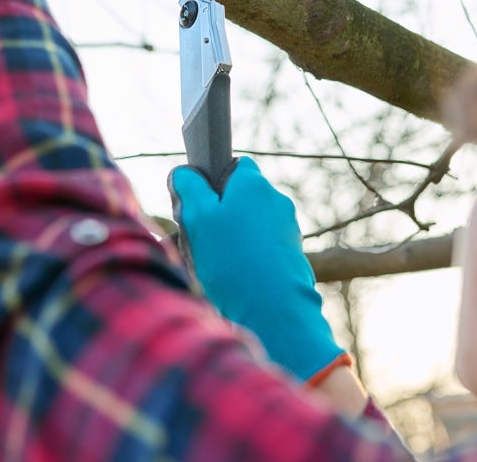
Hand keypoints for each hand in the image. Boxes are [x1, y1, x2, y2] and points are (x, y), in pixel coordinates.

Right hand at [169, 157, 346, 382]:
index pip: (234, 166)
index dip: (212, 182)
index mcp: (254, 184)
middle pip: (239, 199)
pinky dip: (245, 261)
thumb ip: (188, 187)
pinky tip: (233, 281)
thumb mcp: (197, 217)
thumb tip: (184, 173)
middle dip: (217, 217)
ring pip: (248, 227)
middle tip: (198, 240)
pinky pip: (261, 251)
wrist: (273, 311)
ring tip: (213, 267)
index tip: (196, 205)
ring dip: (229, 241)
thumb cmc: (232, 261)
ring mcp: (287, 231)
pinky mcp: (292, 258)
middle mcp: (276, 201)